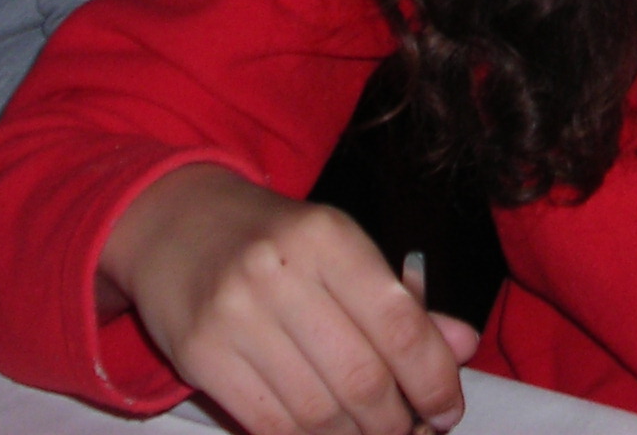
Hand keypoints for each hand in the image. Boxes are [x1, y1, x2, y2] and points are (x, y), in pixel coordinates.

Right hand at [101, 164, 480, 434]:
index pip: (398, 323)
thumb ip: (400, 301)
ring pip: (317, 413)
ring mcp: (233, 316)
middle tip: (409, 430)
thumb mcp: (340, 248)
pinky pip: (269, 425)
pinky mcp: (199, 355)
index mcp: (325, 236)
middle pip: (361, 378)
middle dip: (396, 421)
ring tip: (367, 433)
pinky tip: (324, 433)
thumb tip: (463, 345)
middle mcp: (277, 272)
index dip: (434, 379)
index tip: (447, 410)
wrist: (174, 222)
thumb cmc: (274, 238)